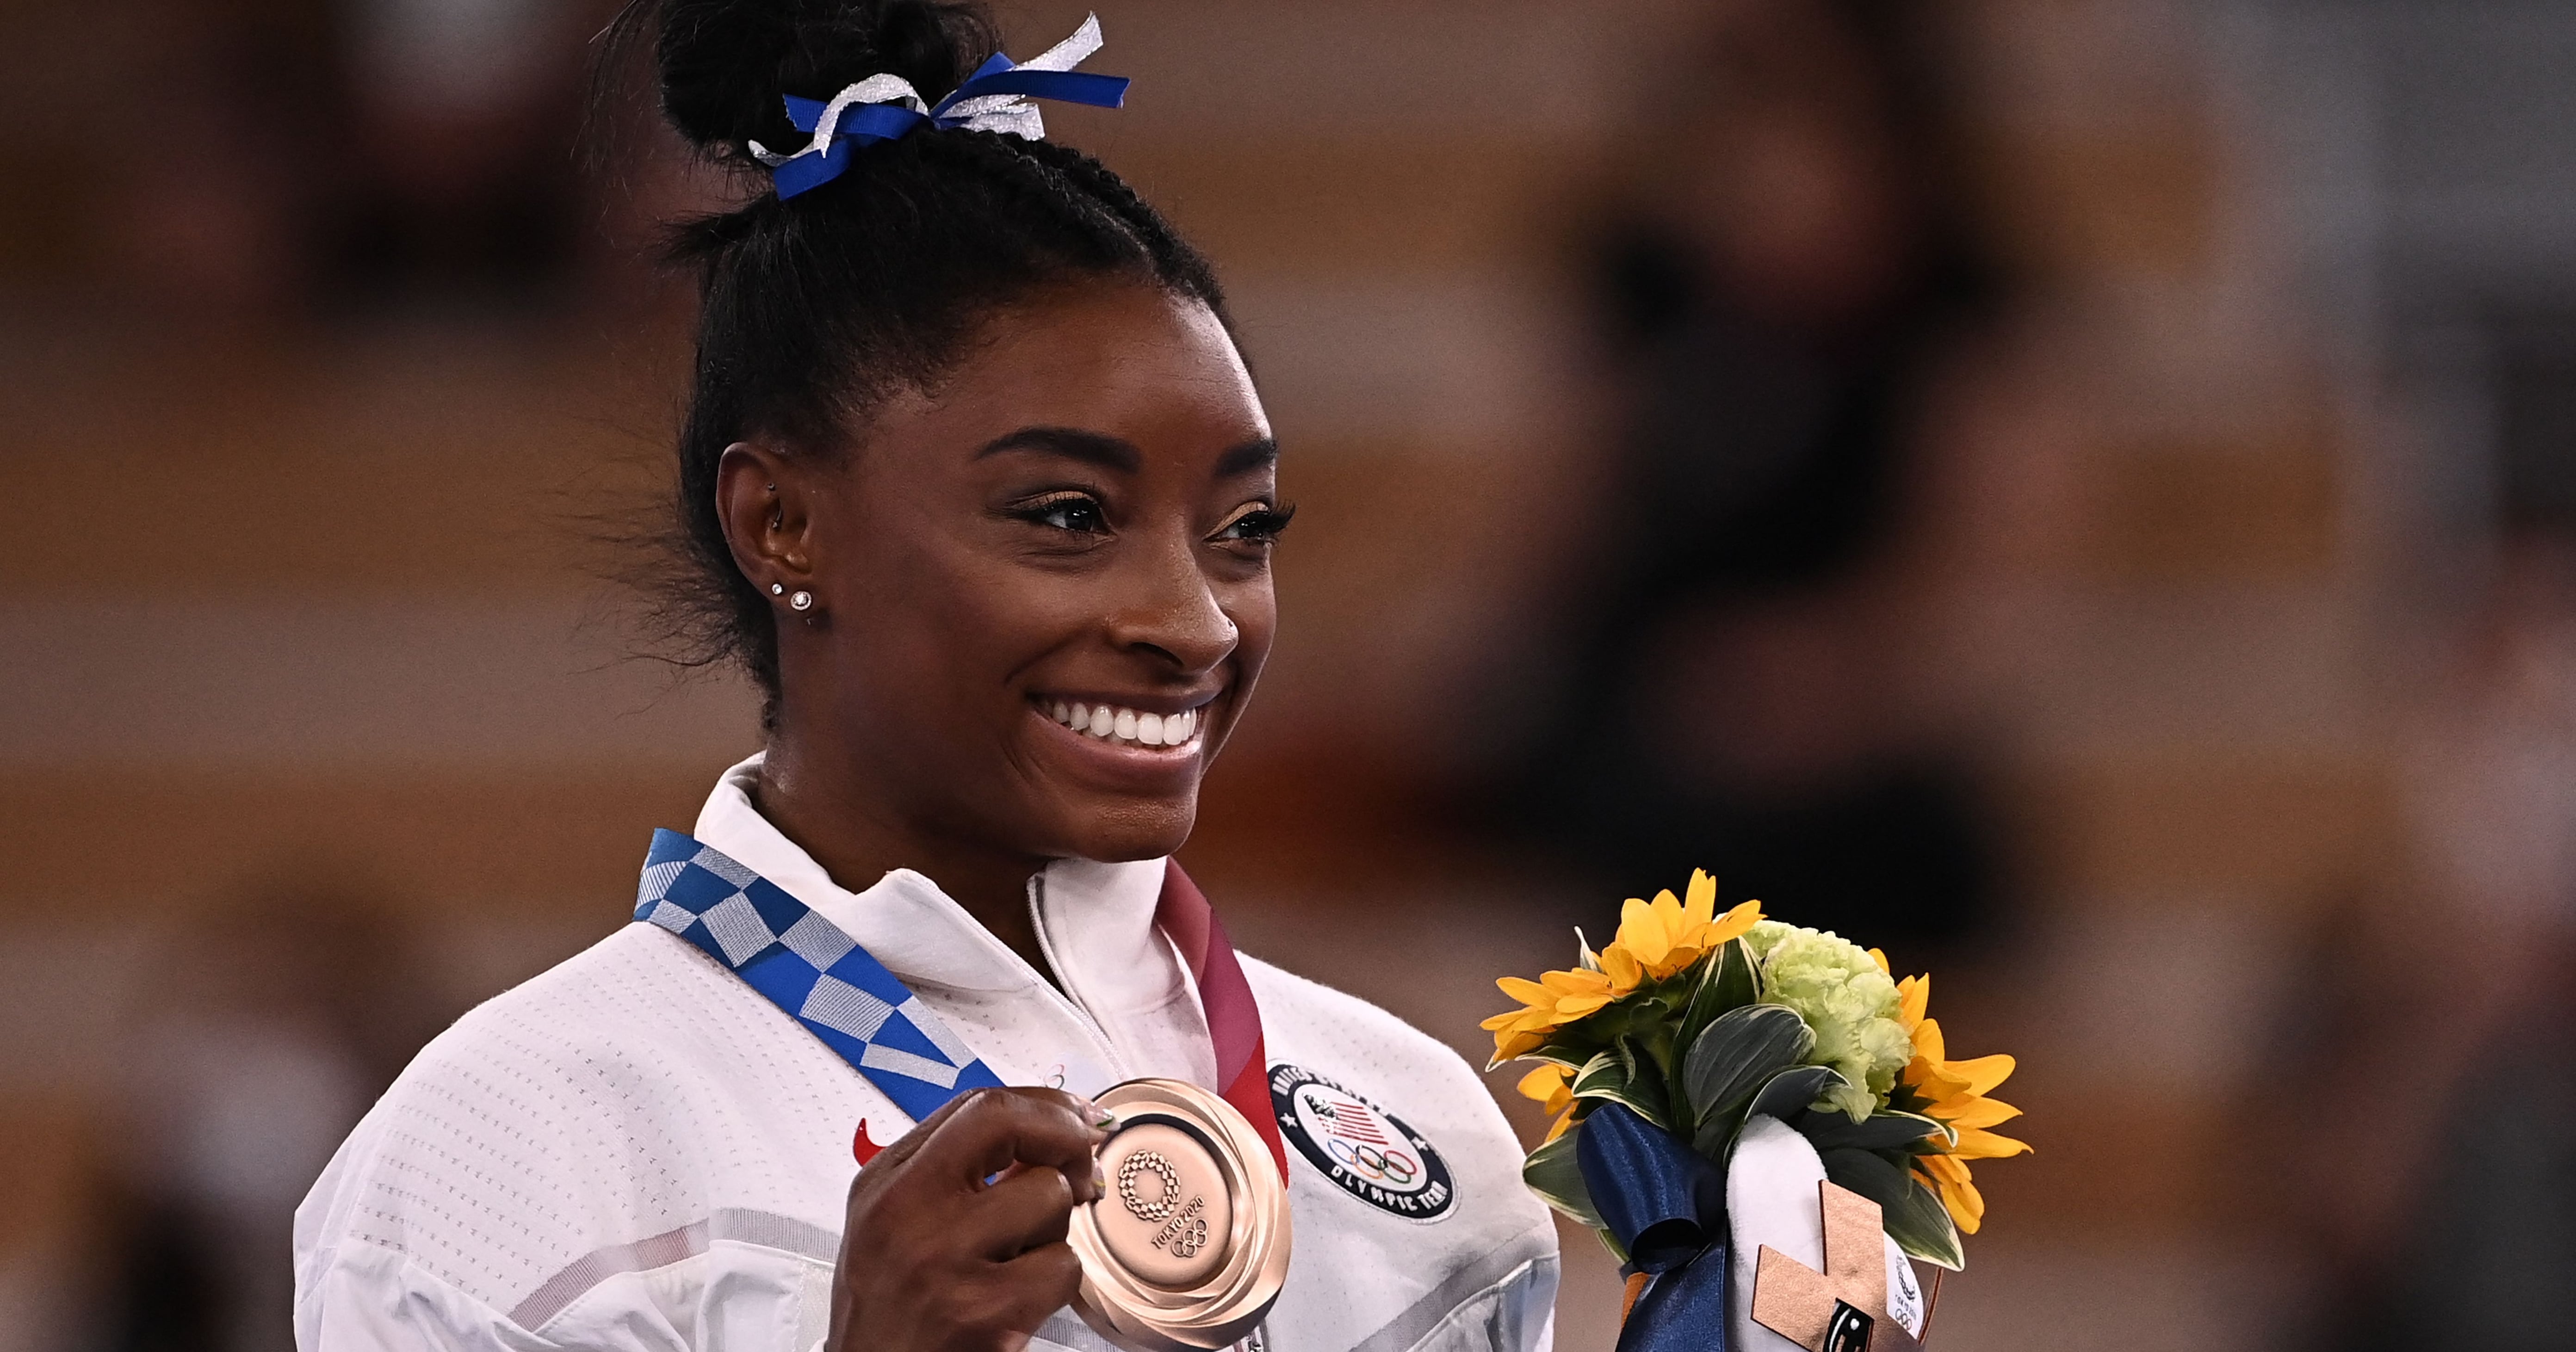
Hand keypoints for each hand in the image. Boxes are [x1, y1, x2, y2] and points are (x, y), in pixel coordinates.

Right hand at [823, 1087, 1110, 1351]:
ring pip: (1049, 1198)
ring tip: (1017, 1260)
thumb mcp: (897, 1221)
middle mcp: (909, 1210)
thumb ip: (955, 1170)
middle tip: (1083, 1168)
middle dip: (1066, 1136)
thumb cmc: (890, 1308)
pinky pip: (1062, 1266)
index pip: (979, 1106)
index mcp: (888, 1180)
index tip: (1076, 1116)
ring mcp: (945, 1257)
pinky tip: (1021, 1298)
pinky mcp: (983, 1310)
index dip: (1044, 1104)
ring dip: (1053, 1230)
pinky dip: (1055, 1282)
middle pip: (1011, 1123)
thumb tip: (1046, 1135)